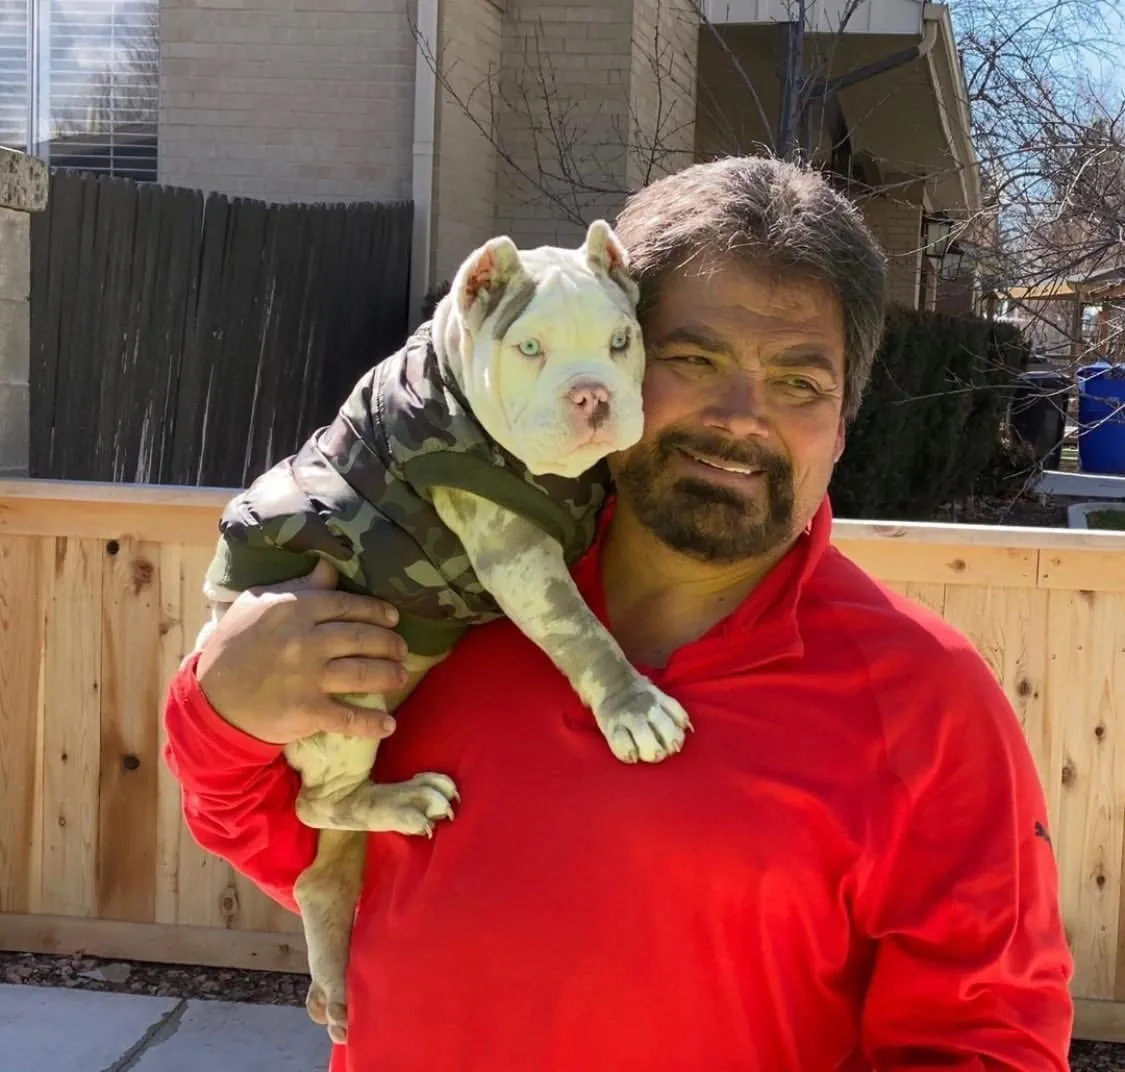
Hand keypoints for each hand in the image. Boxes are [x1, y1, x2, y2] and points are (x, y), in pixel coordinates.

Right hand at [195, 558, 408, 744]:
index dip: (376, 611)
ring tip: (400, 675)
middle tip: (402, 649)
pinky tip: (389, 724)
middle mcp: (304, 640)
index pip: (348, 605)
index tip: (393, 618)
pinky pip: (349, 717)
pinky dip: (373, 722)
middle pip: (363, 638)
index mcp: (294, 609)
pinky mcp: (307, 711)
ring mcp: (307, 677)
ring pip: (364, 673)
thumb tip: (331, 566)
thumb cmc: (236, 645)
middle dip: (390, 643)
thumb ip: (300, 587)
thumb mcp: (260, 605)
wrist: (211, 699)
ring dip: (389, 675)